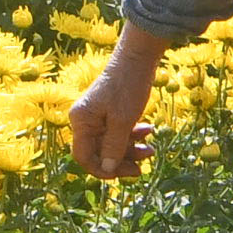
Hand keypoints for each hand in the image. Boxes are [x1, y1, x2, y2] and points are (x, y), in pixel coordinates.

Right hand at [68, 29, 168, 179]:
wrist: (139, 57)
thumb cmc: (128, 86)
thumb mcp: (123, 120)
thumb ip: (114, 147)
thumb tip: (106, 170)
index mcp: (81, 121)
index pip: (84, 156)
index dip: (101, 169)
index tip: (121, 174)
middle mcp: (85, 120)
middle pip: (99, 152)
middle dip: (121, 160)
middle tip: (141, 168)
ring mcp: (97, 117)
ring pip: (112, 144)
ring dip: (132, 149)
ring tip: (152, 148)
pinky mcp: (110, 113)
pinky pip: (119, 133)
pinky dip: (133, 135)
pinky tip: (149, 131)